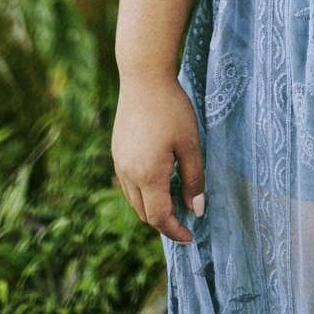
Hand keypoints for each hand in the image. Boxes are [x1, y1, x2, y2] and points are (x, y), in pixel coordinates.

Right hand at [112, 71, 205, 244]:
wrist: (143, 77)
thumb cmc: (172, 108)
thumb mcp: (190, 144)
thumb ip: (194, 179)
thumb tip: (196, 211)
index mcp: (148, 175)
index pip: (160, 217)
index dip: (176, 231)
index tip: (191, 236)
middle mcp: (128, 174)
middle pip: (144, 214)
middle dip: (164, 222)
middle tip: (184, 221)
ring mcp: (119, 163)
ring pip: (134, 200)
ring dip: (152, 208)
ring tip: (173, 203)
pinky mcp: (117, 151)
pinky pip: (127, 183)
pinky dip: (142, 192)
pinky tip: (158, 181)